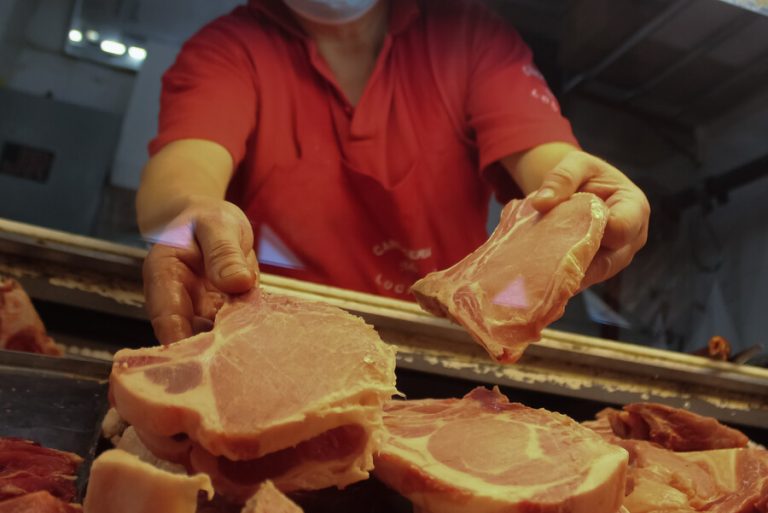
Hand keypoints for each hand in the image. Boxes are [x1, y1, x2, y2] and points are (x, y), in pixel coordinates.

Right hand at [142, 198, 257, 343]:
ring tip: (254, 352)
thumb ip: (224, 252)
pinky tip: (263, 338)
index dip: (180, 340)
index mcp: (164, 275)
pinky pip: (233, 332)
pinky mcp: (221, 318)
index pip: (166, 315)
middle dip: (209, 353)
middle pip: (187, 337)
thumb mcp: (217, 225)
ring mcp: (199, 313)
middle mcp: (177, 301)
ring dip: (231, 347)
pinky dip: (246, 335)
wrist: (210, 222)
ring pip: (212, 340)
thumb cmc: (206, 219)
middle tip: (237, 361)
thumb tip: (238, 282)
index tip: (201, 357)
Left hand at [530, 151, 649, 287]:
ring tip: (538, 275)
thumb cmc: (584, 174)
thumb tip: (541, 203)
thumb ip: (561, 178)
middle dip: (576, 259)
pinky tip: (539, 280)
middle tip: (543, 261)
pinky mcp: (597, 271)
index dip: (593, 230)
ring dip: (566, 274)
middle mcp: (631, 239)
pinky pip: (581, 280)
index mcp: (634, 208)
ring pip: (592, 275)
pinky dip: (561, 279)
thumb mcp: (575, 164)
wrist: (579, 189)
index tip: (563, 228)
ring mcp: (615, 259)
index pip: (620, 228)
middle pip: (608, 261)